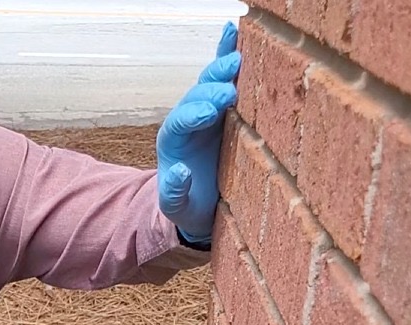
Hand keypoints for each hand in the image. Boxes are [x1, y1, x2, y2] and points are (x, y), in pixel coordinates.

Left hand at [157, 21, 241, 244]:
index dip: (193, 115)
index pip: (179, 122)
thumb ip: (174, 193)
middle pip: (196, 97)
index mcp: (173, 142)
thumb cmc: (190, 206)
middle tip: (229, 90)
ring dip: (222, 68)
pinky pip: (225, 77)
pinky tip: (235, 32)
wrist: (202, 205)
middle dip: (211, 90)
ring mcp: (208, 111)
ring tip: (238, 58)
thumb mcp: (177, 207)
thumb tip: (179, 172)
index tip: (209, 114)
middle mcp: (189, 120)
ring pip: (211, 83)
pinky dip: (227, 54)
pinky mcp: (227, 108)